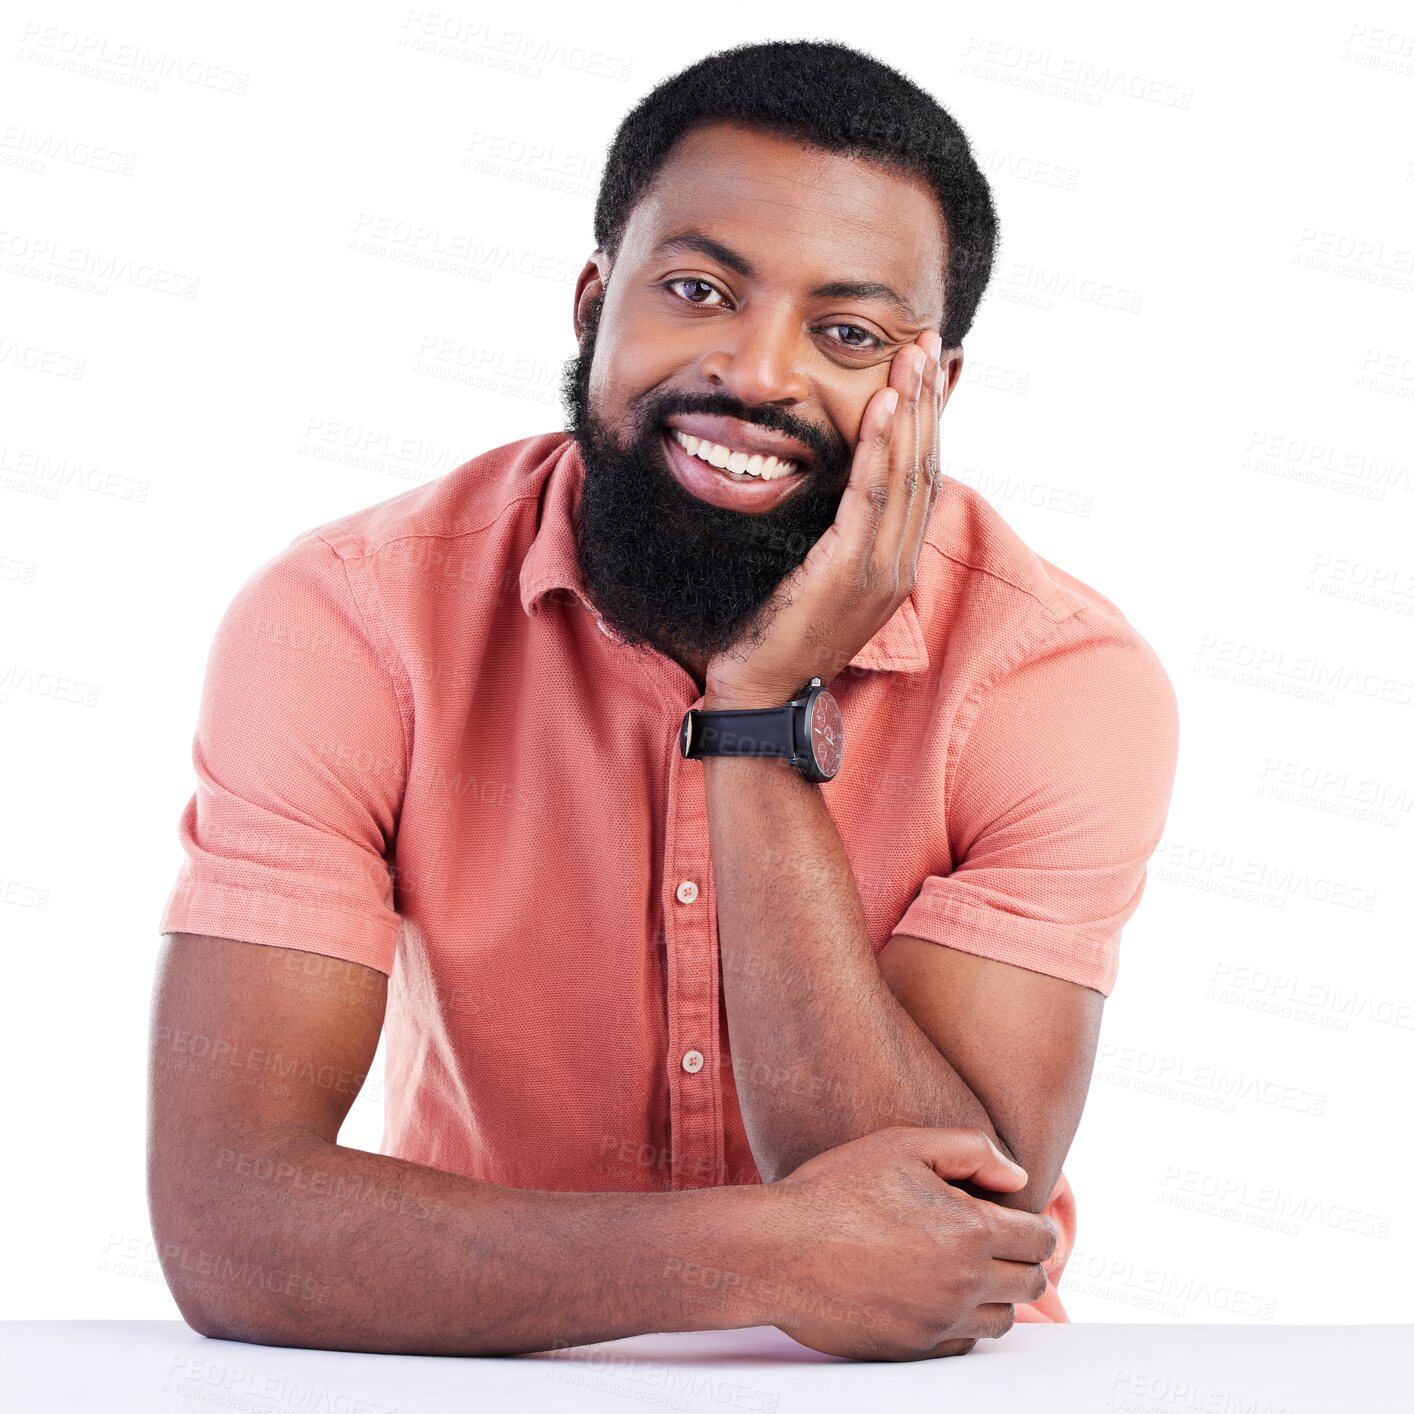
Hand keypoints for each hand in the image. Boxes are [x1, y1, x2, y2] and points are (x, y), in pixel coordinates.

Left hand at [703, 330, 948, 707]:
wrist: (761, 694)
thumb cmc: (774, 636)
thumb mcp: (812, 578)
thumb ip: (831, 538)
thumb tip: (825, 493)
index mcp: (892, 565)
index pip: (919, 480)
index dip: (924, 423)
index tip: (923, 372)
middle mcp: (898, 565)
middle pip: (923, 467)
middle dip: (926, 401)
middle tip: (927, 344)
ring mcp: (881, 571)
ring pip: (905, 475)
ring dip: (910, 409)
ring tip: (911, 357)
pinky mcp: (852, 572)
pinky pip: (872, 497)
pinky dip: (879, 448)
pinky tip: (882, 406)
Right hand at [765, 1126, 1057, 1361]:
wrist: (778, 1250)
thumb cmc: (836, 1189)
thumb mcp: (903, 1144)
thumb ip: (972, 1150)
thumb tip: (1017, 1179)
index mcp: (970, 1231)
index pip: (1041, 1239)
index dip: (1037, 1225)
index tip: (1018, 1217)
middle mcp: (964, 1284)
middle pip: (1031, 1284)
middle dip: (1023, 1259)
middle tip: (995, 1240)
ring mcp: (940, 1322)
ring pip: (1003, 1320)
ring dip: (997, 1294)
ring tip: (964, 1266)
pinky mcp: (915, 1349)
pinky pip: (964, 1344)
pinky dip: (963, 1322)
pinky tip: (935, 1293)